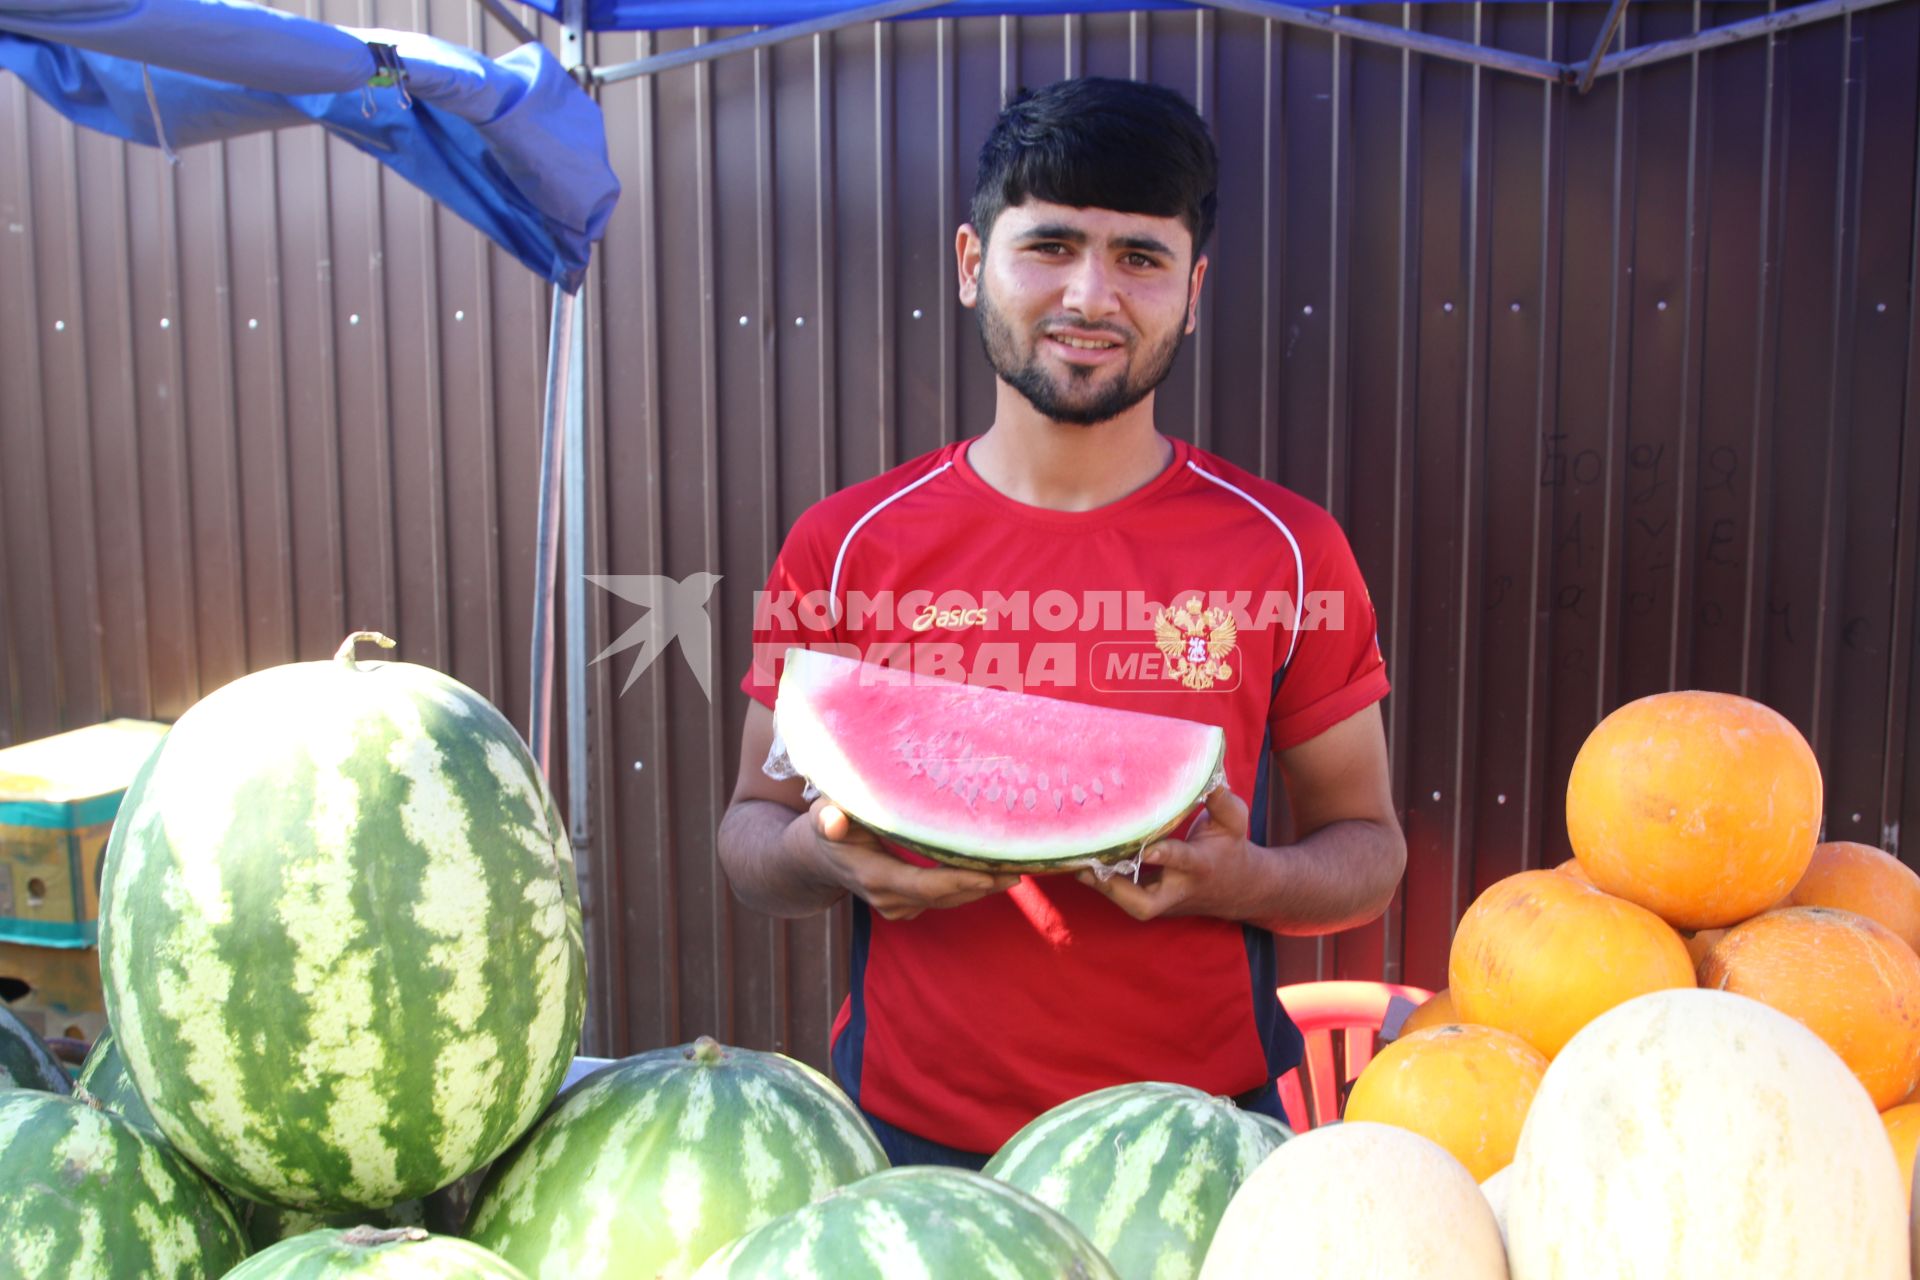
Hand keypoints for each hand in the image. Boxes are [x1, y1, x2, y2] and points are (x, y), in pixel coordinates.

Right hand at [788, 796, 1018, 921]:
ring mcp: (900, 908)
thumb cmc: (827, 827)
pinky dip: (970, 888)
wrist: (819, 859)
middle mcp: (890, 899)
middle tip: (1023, 867)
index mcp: (874, 877)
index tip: (991, 872)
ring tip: (1019, 868)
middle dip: (984, 884)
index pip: (925, 884)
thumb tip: (832, 820)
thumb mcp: (821, 816)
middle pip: (947, 896)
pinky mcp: (909, 907)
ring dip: (984, 888)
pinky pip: (946, 900)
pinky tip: (995, 871)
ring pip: (950, 901)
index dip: (960, 880)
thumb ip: (828, 817)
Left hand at [1073, 786, 1259, 921]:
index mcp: (1200, 865)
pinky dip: (1103, 883)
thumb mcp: (1233, 820)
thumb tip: (1208, 767)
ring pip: (1130, 904)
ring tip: (1076, 863)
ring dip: (1102, 887)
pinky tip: (1079, 864)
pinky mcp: (1152, 902)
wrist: (1238, 889)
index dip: (1164, 855)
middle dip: (1116, 889)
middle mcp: (1178, 888)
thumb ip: (1220, 797)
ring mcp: (1164, 900)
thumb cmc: (1230, 847)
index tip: (1146, 848)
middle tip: (1088, 867)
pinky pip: (1124, 898)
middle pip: (1145, 903)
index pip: (1182, 861)